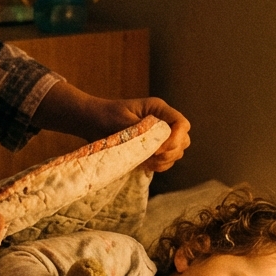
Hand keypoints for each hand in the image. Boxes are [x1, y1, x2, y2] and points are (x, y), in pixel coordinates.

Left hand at [31, 81, 190, 171]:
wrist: (91, 122)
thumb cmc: (104, 116)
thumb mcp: (121, 121)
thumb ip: (140, 132)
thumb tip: (157, 146)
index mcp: (158, 109)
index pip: (181, 124)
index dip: (175, 139)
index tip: (157, 149)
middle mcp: (162, 121)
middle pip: (183, 139)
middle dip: (171, 152)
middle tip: (152, 157)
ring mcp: (159, 135)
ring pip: (177, 152)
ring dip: (166, 160)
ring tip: (147, 162)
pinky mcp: (153, 147)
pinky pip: (166, 160)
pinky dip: (160, 165)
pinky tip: (146, 165)